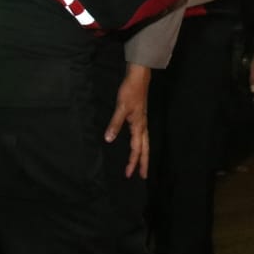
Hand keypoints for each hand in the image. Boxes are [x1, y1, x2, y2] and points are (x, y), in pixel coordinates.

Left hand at [105, 63, 150, 177]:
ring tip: (141, 165)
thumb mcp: (121, 107)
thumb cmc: (130, 91)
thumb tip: (109, 139)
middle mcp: (142, 126)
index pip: (136, 149)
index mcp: (139, 126)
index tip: (128, 174)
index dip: (133, 162)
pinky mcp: (140, 117)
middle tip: (143, 176)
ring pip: (145, 143)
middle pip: (145, 149)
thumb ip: (115, 124)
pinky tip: (136, 144)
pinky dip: (140, 145)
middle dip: (143, 163)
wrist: (139, 77)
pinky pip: (142, 136)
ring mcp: (142, 122)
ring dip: (143, 154)